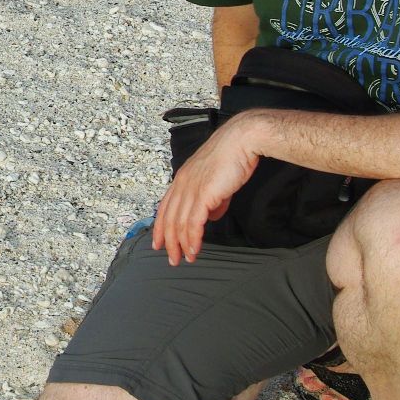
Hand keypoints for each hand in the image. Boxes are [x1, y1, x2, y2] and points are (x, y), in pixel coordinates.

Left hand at [153, 111, 262, 264]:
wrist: (241, 141)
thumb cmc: (232, 157)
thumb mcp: (217, 181)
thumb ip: (213, 201)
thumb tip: (212, 217)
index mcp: (182, 179)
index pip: (164, 207)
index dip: (160, 227)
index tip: (158, 243)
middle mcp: (181, 184)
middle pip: (169, 218)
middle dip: (168, 241)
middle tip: (172, 259)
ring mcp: (191, 189)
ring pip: (179, 223)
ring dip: (181, 244)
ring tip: (185, 258)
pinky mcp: (203, 194)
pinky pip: (193, 222)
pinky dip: (192, 239)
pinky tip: (194, 249)